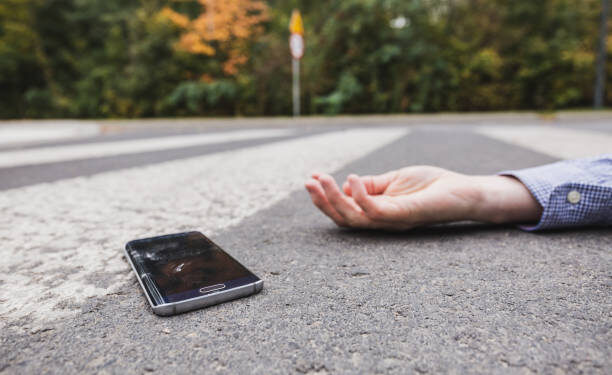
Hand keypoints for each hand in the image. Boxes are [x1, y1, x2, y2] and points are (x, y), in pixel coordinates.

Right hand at [304, 166, 541, 229]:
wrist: (464, 191)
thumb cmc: (432, 185)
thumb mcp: (394, 179)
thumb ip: (371, 183)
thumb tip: (345, 183)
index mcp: (378, 212)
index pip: (345, 211)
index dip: (326, 198)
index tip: (312, 179)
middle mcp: (382, 220)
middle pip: (344, 219)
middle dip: (322, 202)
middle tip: (308, 182)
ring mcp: (392, 220)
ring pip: (353, 218)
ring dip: (333, 199)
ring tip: (320, 179)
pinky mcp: (404, 215)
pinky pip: (374, 210)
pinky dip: (359, 196)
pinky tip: (351, 178)